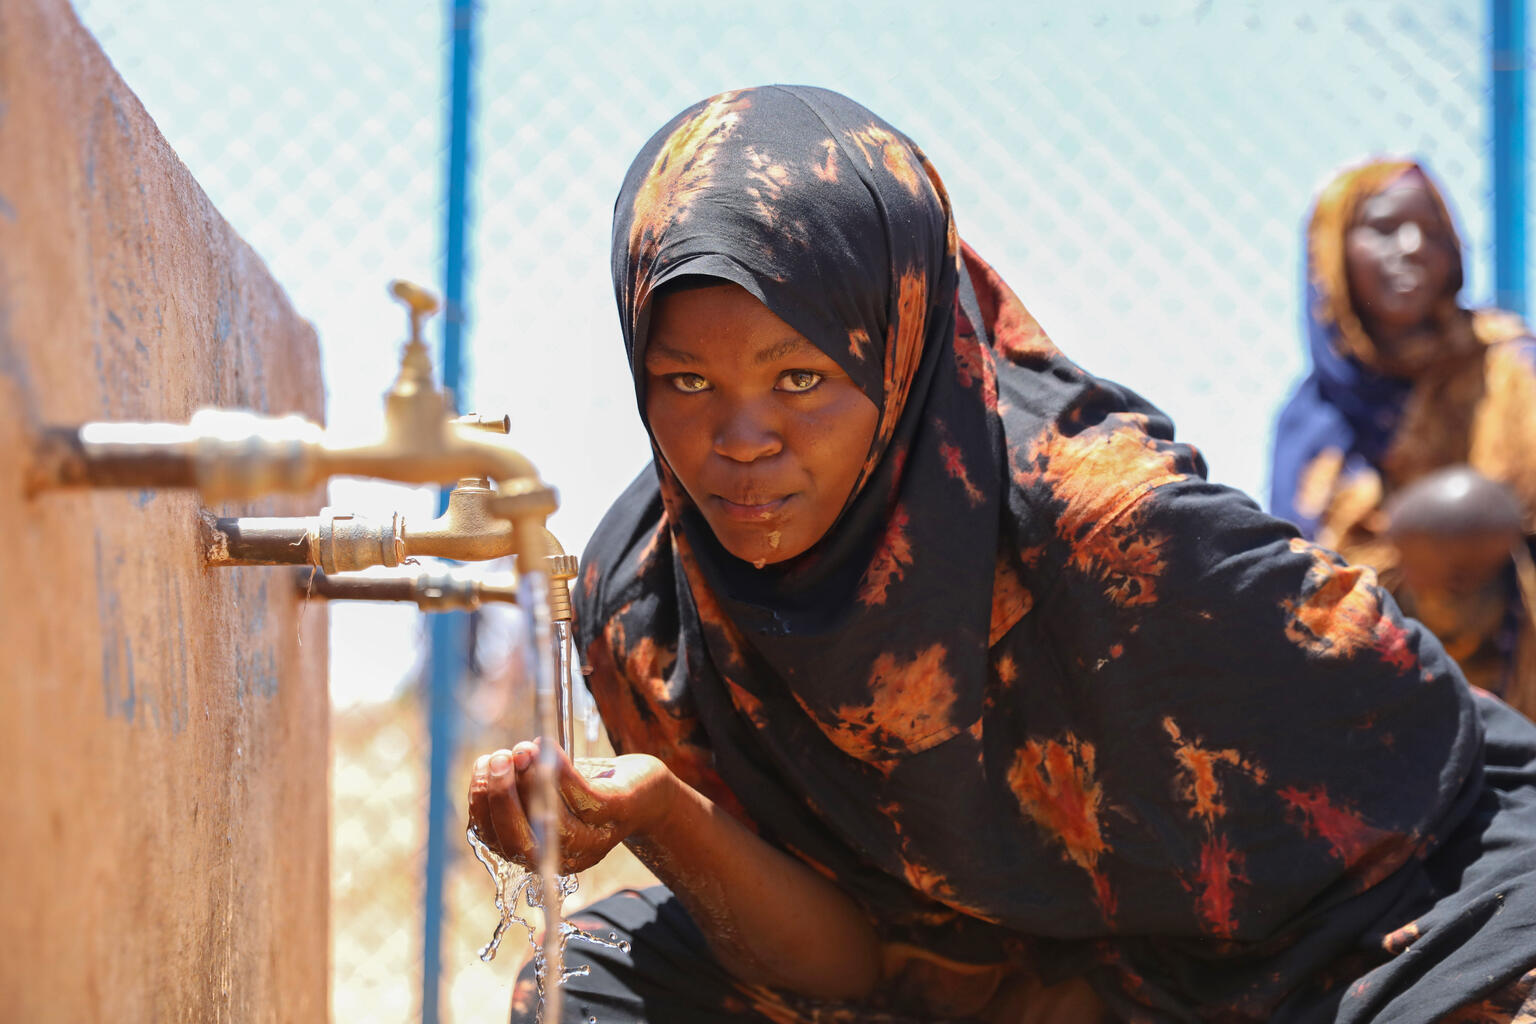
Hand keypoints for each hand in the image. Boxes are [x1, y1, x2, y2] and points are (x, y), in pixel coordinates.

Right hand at [466, 739, 674, 873]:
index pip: (496, 842)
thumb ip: (521, 787)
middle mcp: (565, 856)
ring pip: (552, 822)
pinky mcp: (616, 814)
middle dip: (501, 800)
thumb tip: (491, 766)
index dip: (482, 806)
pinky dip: (560, 771)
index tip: (481, 768)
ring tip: (521, 749)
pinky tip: (546, 747)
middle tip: (497, 760)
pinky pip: (582, 797)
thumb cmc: (589, 788)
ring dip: (530, 782)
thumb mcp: (549, 792)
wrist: (646, 791)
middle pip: (520, 843)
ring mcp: (593, 839)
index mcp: (540, 853)